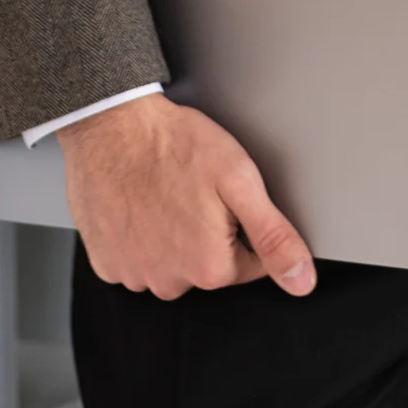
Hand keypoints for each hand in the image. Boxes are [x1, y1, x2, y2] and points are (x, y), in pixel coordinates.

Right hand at [57, 91, 315, 300]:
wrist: (112, 125)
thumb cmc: (174, 145)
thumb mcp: (240, 181)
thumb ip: (274, 237)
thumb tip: (302, 281)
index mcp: (210, 267)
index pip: (250, 262)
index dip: (243, 223)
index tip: (225, 195)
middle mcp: (169, 282)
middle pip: (208, 265)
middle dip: (208, 232)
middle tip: (194, 189)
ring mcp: (133, 274)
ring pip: (171, 264)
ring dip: (172, 236)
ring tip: (166, 193)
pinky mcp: (106, 262)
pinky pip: (135, 259)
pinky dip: (139, 237)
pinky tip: (140, 204)